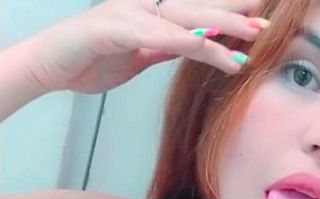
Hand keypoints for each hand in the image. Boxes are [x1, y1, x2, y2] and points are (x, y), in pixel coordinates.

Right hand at [27, 0, 266, 94]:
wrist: (48, 66)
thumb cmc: (88, 60)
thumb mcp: (135, 56)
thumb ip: (161, 49)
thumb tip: (189, 48)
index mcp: (149, 14)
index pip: (195, 13)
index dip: (226, 15)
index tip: (256, 23)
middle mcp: (143, 7)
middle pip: (196, 8)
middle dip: (233, 15)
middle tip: (265, 24)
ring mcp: (128, 14)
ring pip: (182, 17)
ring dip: (218, 26)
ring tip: (248, 36)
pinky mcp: (113, 29)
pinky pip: (155, 35)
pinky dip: (182, 39)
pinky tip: (206, 45)